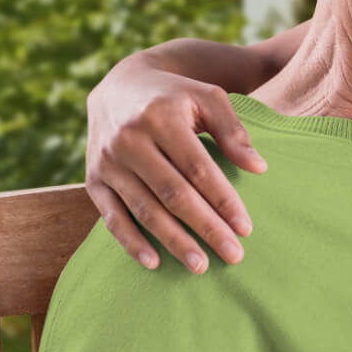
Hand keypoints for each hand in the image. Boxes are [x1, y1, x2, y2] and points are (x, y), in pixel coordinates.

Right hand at [85, 57, 264, 272]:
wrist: (118, 86)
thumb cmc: (174, 96)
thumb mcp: (207, 98)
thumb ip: (233, 131)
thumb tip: (259, 168)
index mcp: (161, 116)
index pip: (198, 168)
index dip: (223, 200)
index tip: (245, 228)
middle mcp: (129, 139)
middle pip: (173, 194)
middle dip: (206, 227)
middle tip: (233, 255)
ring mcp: (108, 161)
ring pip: (145, 209)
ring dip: (174, 241)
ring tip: (201, 266)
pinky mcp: (93, 179)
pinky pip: (111, 217)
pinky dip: (131, 242)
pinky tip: (154, 262)